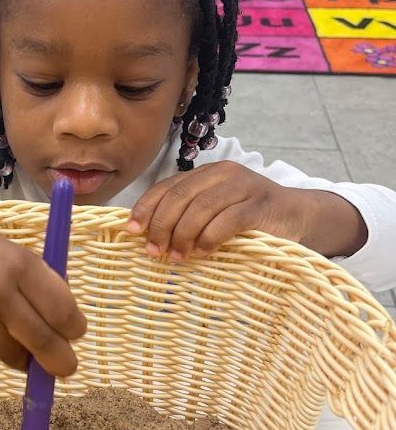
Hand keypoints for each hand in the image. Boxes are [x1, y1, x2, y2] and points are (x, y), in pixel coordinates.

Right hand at [0, 216, 86, 376]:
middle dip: (61, 362)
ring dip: (24, 356)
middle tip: (66, 368)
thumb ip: (41, 286)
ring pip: (15, 355)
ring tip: (20, 338)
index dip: (74, 329)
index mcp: (21, 265)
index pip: (62, 310)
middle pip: (43, 342)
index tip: (75, 333)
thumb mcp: (15, 255)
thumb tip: (69, 329)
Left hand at [127, 161, 305, 260]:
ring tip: (177, 256)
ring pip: (201, 208)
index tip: (132, 231)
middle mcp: (223, 174)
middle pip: (180, 197)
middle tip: (154, 251)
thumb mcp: (214, 212)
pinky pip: (226, 221)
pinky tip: (203, 253)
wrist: (297, 216)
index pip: (167, 186)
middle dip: (161, 225)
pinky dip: (210, 238)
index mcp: (206, 173)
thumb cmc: (248, 219)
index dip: (146, 208)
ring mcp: (243, 187)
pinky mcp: (260, 206)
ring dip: (183, 235)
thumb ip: (187, 215)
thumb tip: (147, 236)